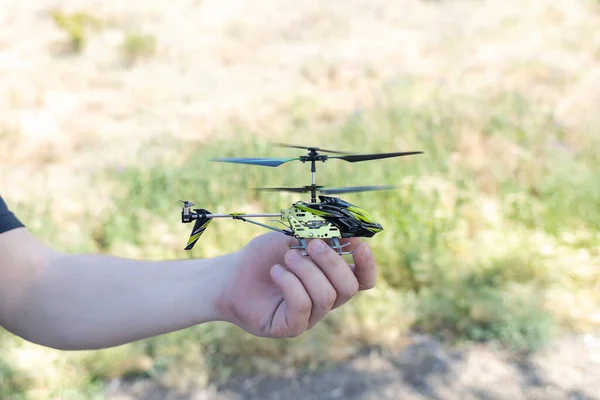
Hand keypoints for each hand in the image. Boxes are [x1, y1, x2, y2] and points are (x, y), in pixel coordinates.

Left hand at [216, 232, 376, 337]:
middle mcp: (325, 300)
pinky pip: (303, 307)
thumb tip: (351, 232)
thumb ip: (322, 235)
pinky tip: (276, 272)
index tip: (360, 246)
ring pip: (326, 296)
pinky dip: (290, 284)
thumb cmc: (264, 257)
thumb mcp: (293, 238)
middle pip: (349, 287)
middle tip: (312, 245)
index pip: (362, 280)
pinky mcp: (291, 327)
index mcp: (331, 279)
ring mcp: (309, 316)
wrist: (231, 274)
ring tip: (286, 258)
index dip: (367, 266)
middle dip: (332, 262)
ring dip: (306, 270)